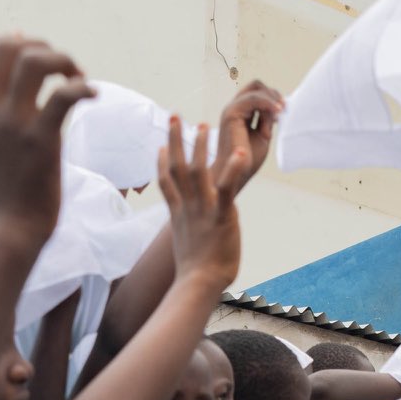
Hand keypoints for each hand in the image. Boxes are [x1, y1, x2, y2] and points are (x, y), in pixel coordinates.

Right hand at [0, 38, 95, 244]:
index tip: (26, 52)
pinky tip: (94, 95)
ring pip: (34, 61)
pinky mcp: (41, 140)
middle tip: (59, 67)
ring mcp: (14, 125)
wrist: (6, 233)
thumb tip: (4, 113)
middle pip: (5, 49)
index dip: (1, 45)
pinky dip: (82, 87)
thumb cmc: (1, 202)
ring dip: (62, 59)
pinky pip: (64, 96)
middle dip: (37, 45)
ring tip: (77, 77)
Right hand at [159, 112, 249, 291]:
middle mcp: (187, 207)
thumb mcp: (188, 248)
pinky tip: (239, 152)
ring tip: (203, 125)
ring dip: (199, 146)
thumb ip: (190, 236)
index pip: (166, 182)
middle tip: (175, 116)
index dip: (162, 162)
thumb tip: (192, 241)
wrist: (198, 283)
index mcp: (178, 214)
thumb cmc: (196, 274)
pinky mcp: (221, 215)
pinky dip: (232, 169)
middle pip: (176, 167)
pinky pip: (226, 187)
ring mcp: (202, 209)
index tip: (162, 146)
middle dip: (175, 140)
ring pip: (196, 170)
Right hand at [218, 81, 282, 192]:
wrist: (236, 174)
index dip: (273, 98)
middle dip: (273, 94)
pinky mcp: (231, 114)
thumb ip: (268, 121)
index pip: (258, 92)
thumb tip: (279, 108)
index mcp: (241, 113)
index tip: (284, 111)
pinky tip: (276, 113)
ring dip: (271, 101)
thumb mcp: (263, 135)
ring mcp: (231, 109)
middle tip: (284, 108)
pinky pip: (253, 98)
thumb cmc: (247, 160)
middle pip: (256, 85)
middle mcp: (234, 108)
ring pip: (256, 89)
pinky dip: (268, 104)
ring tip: (278, 116)